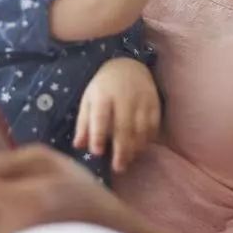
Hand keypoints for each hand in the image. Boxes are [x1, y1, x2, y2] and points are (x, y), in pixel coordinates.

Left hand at [73, 58, 160, 172]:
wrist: (128, 65)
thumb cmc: (103, 87)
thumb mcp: (88, 100)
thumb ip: (83, 123)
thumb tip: (78, 146)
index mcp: (103, 95)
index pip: (100, 116)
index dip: (99, 135)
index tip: (97, 152)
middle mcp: (124, 97)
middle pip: (124, 126)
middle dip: (121, 149)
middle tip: (118, 167)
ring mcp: (142, 100)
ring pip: (141, 129)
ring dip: (135, 148)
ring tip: (127, 161)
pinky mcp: (155, 103)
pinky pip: (153, 126)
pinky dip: (147, 140)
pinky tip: (140, 149)